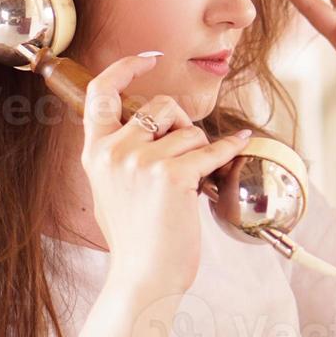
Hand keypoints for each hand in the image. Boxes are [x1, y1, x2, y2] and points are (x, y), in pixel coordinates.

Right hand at [80, 53, 253, 299]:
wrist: (144, 278)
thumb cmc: (134, 239)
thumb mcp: (109, 188)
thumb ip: (120, 153)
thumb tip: (147, 122)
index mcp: (95, 152)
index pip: (102, 92)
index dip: (126, 68)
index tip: (148, 58)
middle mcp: (115, 150)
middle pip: (161, 105)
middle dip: (181, 123)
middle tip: (184, 154)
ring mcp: (142, 162)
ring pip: (189, 130)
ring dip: (199, 150)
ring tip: (191, 181)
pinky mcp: (173, 176)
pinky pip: (211, 149)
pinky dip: (229, 148)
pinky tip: (240, 142)